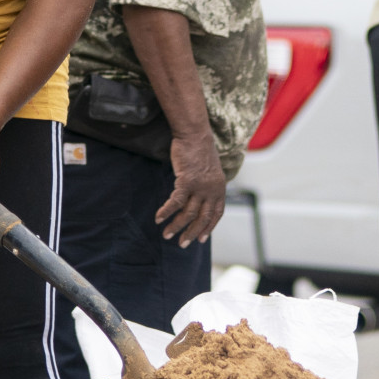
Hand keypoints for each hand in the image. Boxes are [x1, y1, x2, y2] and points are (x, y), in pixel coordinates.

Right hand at [157, 130, 226, 246]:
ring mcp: (201, 187)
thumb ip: (208, 185)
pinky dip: (166, 212)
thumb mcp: (210, 170)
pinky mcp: (187, 181)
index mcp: (220, 188)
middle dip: (192, 233)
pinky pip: (175, 202)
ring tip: (166, 235)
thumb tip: (200, 198)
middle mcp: (213, 190)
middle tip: (182, 244)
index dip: (209, 228)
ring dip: (176, 226)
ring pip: (188, 213)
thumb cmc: (199, 150)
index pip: (217, 214)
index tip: (201, 239)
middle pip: (203, 218)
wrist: (195, 134)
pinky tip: (159, 218)